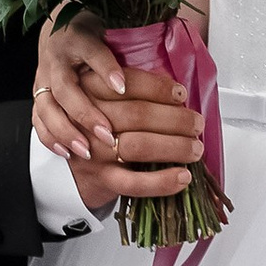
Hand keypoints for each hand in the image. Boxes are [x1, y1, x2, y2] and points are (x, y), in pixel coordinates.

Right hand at [32, 10, 201, 210]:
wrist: (68, 153)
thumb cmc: (97, 113)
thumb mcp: (103, 87)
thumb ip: (131, 81)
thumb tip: (176, 84)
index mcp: (88, 86)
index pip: (127, 84)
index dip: (158, 87)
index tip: (181, 92)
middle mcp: (87, 116)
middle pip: (136, 114)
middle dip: (174, 118)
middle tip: (196, 122)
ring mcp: (92, 148)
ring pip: (137, 146)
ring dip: (173, 146)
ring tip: (195, 147)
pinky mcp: (98, 176)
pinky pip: (132, 183)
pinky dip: (160, 181)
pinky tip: (182, 176)